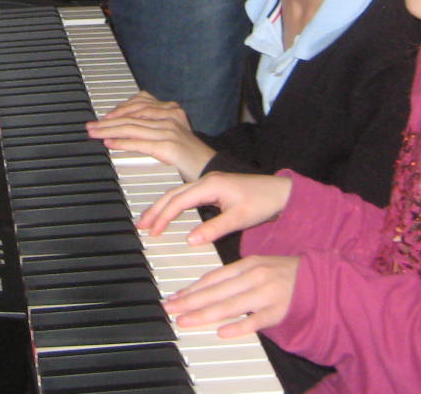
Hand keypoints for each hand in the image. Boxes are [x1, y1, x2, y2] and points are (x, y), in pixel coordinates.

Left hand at [86, 93, 214, 179]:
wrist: (211, 168)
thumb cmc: (192, 155)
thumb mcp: (174, 133)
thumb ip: (155, 125)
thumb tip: (129, 125)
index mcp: (171, 110)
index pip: (140, 103)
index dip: (119, 109)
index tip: (104, 116)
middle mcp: (170, 116)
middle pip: (132, 115)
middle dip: (108, 120)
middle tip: (91, 126)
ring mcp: (169, 130)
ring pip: (132, 127)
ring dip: (109, 130)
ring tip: (95, 133)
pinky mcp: (168, 146)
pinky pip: (140, 142)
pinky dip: (122, 142)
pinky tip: (110, 143)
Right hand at [136, 172, 291, 245]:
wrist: (280, 192)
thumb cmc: (263, 201)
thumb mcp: (239, 218)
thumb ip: (214, 229)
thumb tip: (190, 240)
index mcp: (211, 184)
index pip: (179, 201)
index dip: (164, 216)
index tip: (153, 232)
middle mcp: (207, 180)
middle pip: (173, 194)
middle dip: (155, 209)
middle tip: (140, 225)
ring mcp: (209, 183)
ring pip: (178, 193)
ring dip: (162, 206)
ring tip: (148, 220)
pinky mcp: (213, 188)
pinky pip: (186, 195)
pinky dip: (173, 205)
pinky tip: (169, 214)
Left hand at [164, 253, 300, 336]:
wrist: (318, 280)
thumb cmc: (285, 274)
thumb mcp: (258, 267)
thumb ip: (234, 277)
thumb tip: (206, 288)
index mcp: (248, 265)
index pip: (214, 278)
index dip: (192, 288)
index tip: (175, 297)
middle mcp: (254, 277)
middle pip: (216, 292)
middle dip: (190, 301)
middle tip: (170, 309)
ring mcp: (265, 294)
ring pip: (230, 306)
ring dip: (205, 314)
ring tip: (186, 321)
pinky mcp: (278, 311)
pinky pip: (255, 321)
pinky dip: (239, 326)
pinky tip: (223, 332)